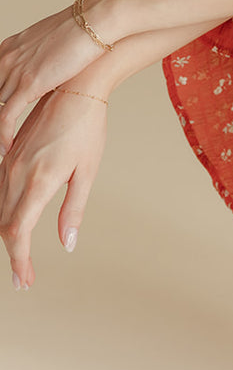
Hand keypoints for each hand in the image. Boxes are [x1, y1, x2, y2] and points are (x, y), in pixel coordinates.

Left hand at [0, 6, 104, 151]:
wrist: (94, 23)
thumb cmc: (82, 32)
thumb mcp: (51, 45)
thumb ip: (38, 60)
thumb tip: (43, 73)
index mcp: (8, 49)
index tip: (2, 118)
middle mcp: (5, 59)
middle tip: (2, 135)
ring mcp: (15, 71)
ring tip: (2, 148)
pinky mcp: (28, 83)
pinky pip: (5, 116)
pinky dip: (3, 134)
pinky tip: (7, 147)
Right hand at [0, 89, 107, 288]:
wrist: (74, 88)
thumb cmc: (87, 128)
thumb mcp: (87, 171)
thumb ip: (74, 209)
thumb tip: (67, 243)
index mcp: (39, 181)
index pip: (18, 232)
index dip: (19, 260)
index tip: (25, 280)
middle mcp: (17, 173)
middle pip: (5, 224)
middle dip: (14, 254)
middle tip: (24, 278)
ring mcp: (9, 162)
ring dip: (7, 235)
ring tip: (20, 257)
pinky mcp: (9, 153)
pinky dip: (4, 212)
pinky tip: (13, 222)